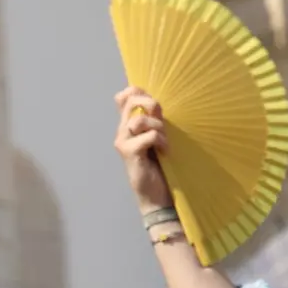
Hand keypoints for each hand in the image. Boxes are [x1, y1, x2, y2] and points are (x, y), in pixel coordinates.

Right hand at [113, 87, 173, 215]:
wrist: (155, 195)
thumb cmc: (159, 167)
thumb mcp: (159, 138)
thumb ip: (156, 121)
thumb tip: (158, 103)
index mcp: (129, 126)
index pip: (124, 98)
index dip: (136, 91)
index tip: (152, 103)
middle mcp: (122, 132)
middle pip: (130, 102)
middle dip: (150, 103)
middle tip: (161, 118)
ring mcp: (123, 142)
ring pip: (139, 120)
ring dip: (158, 127)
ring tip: (164, 141)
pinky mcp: (129, 153)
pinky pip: (148, 136)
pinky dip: (160, 141)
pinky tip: (165, 151)